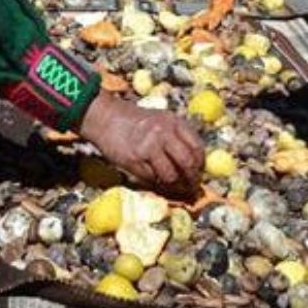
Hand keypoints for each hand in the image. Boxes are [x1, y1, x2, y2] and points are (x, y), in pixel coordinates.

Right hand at [79, 93, 204, 194]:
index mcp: (174, 122)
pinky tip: (159, 183)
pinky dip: (158, 185)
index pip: (197, 148)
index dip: (201, 165)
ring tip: (175, 189)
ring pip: (171, 175)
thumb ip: (178, 137)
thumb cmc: (137, 121)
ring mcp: (149, 147)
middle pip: (187, 163)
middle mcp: (163, 133)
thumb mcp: (162, 120)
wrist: (107, 118)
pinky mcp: (135, 160)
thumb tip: (195, 164)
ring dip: (176, 187)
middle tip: (192, 187)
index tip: (199, 173)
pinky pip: (153, 179)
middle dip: (192, 179)